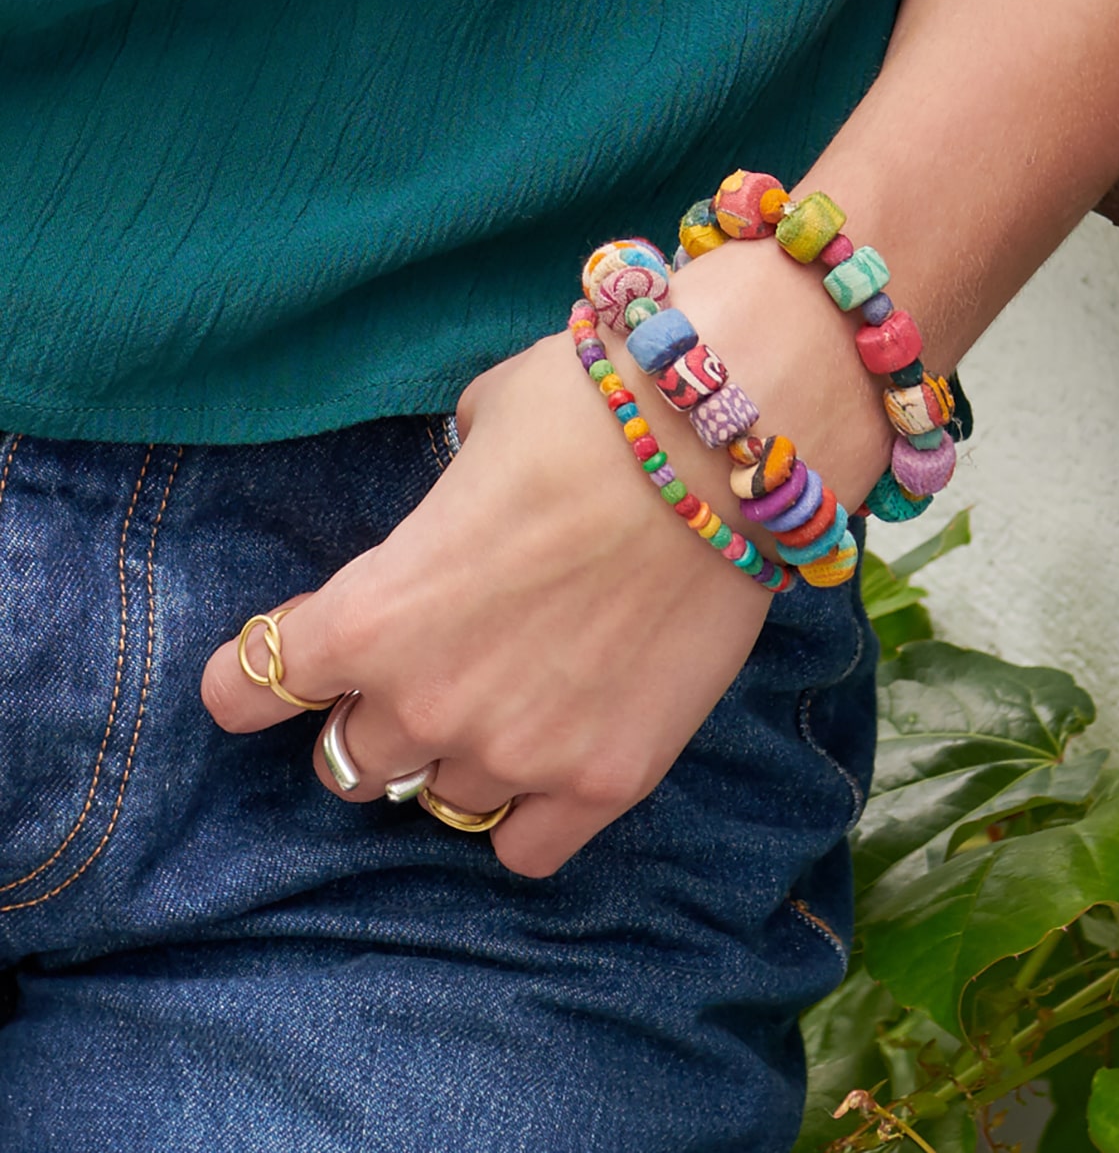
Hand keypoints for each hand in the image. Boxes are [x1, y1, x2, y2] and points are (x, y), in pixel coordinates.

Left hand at [200, 323, 774, 877]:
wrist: (725, 449)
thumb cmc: (590, 414)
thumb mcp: (473, 431)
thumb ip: (436, 506)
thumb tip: (453, 518)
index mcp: (370, 612)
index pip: (250, 687)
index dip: (255, 678)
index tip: (280, 668)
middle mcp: (426, 701)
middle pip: (346, 763)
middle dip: (370, 721)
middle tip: (422, 678)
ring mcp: (517, 753)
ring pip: (439, 802)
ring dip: (456, 759)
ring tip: (509, 704)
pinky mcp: (605, 781)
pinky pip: (524, 849)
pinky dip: (523, 814)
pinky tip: (551, 761)